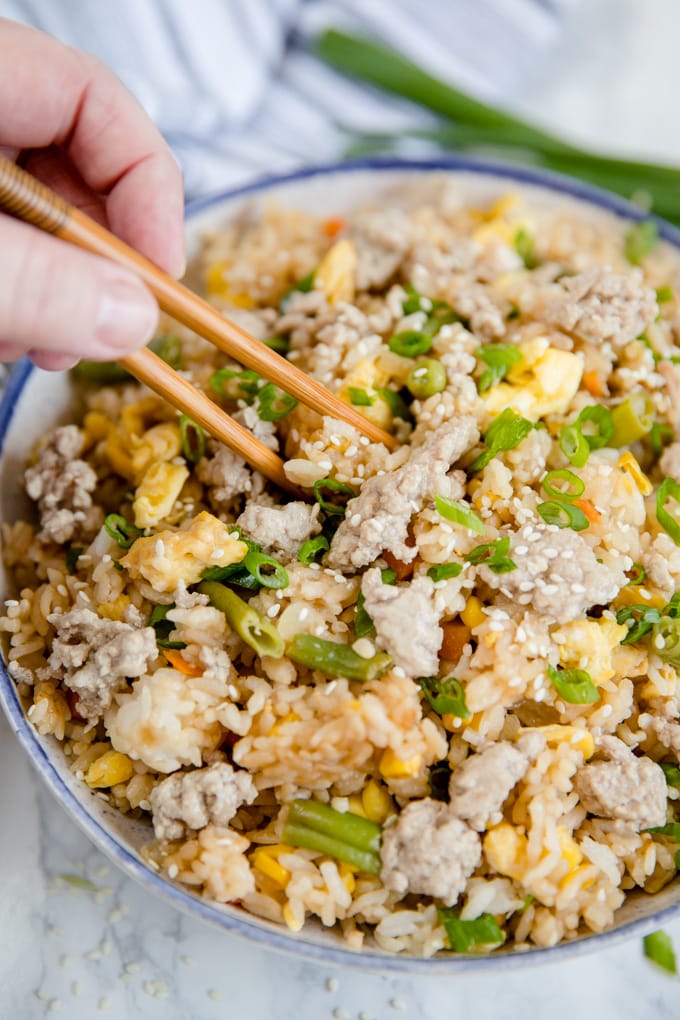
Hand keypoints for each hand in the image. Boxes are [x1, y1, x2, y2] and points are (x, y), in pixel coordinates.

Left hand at [0, 19, 184, 369]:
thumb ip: (35, 281)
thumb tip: (133, 320)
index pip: (95, 103)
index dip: (147, 191)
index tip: (159, 277)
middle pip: (71, 173)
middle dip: (97, 265)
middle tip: (102, 332)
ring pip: (35, 224)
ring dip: (56, 295)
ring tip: (41, 348)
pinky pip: (2, 249)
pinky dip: (15, 297)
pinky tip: (6, 335)